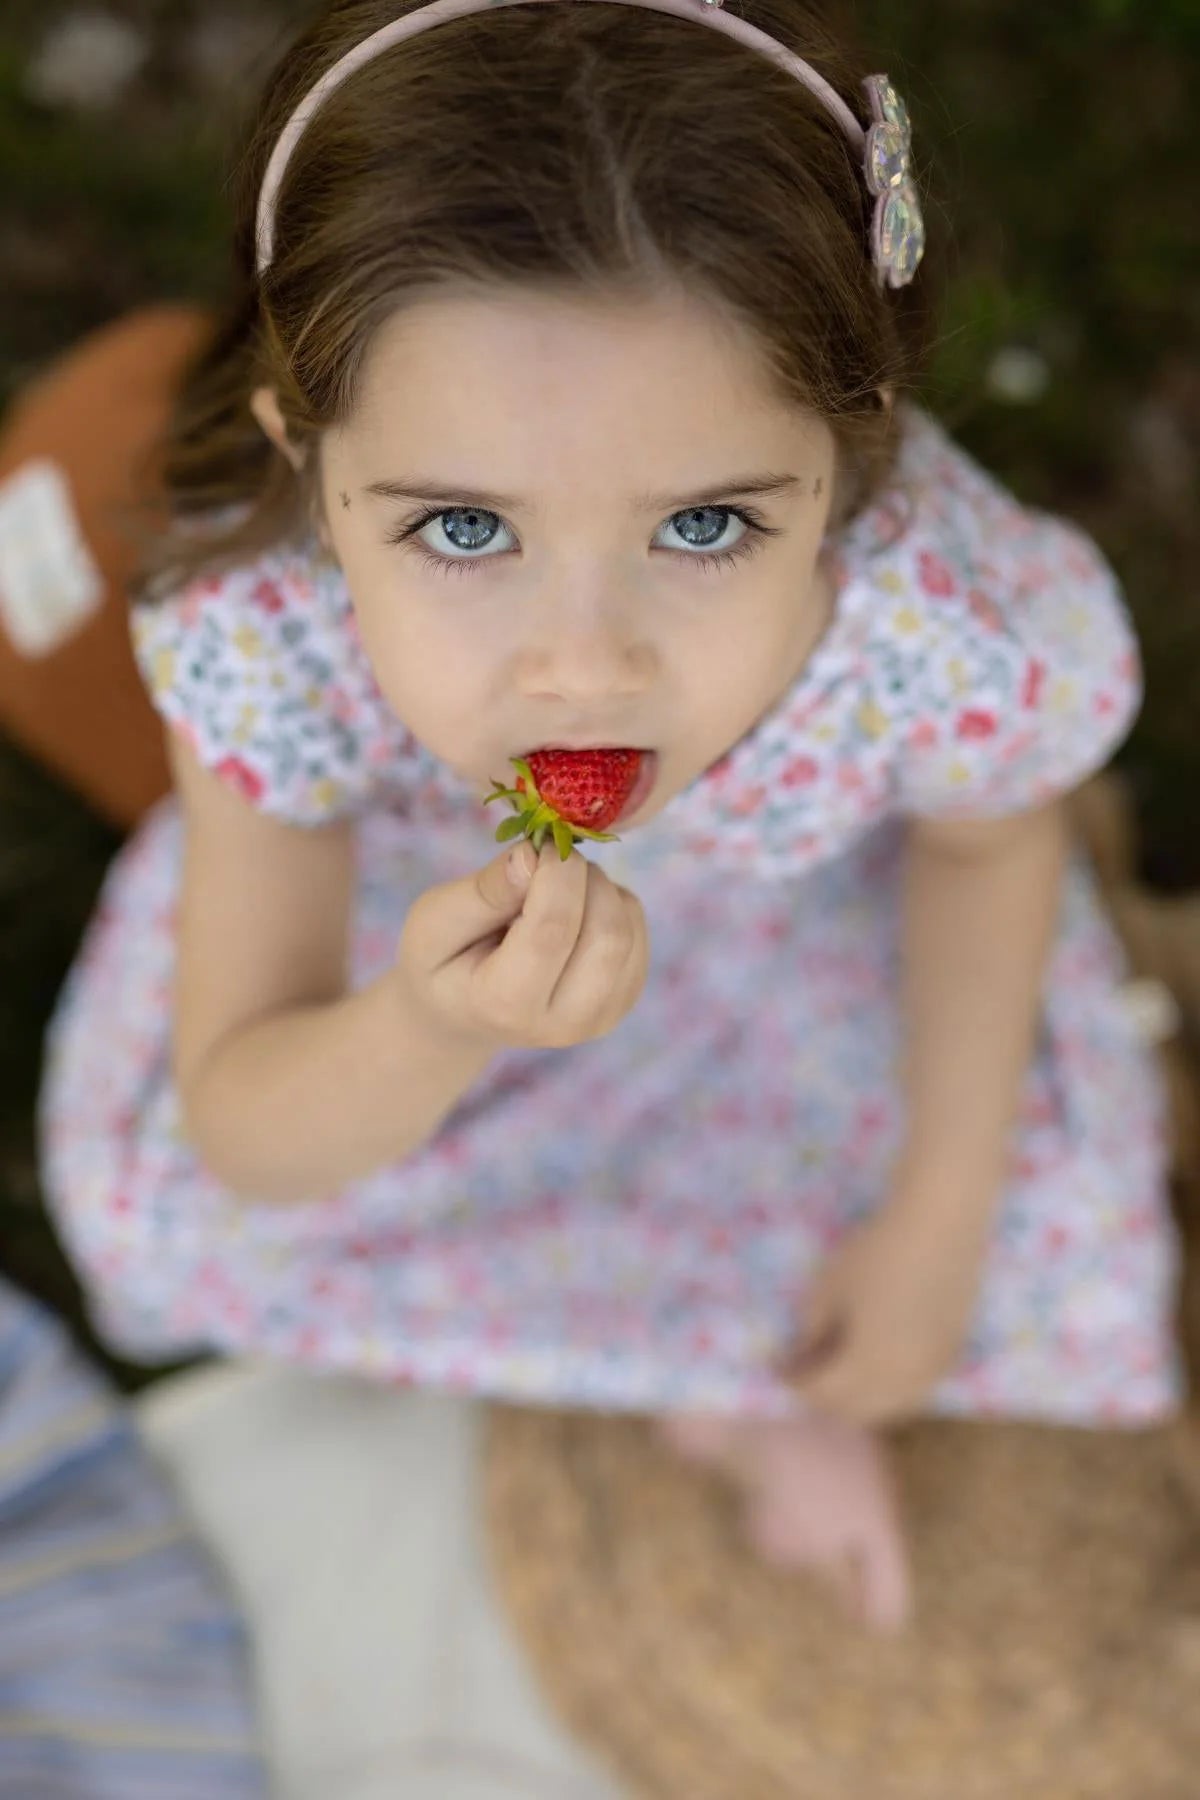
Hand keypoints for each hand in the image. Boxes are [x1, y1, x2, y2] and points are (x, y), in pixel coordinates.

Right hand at [395, 840, 649, 1052]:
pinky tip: (573, 911)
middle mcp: (563, 1022)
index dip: (555, 872)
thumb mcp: (435, 920)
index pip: (553, 929)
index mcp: (505, 1005)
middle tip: (547, 863)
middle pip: (607, 934)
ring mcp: (601, 1017)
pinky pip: (637, 928)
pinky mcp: (624, 999)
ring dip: (598, 887)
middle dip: (583, 877)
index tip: (536, 846)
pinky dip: (611, 902)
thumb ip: (483, 891)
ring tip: (554, 891)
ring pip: (628, 926)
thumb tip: (533, 855)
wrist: (462, 1012)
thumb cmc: (443, 961)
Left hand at [778, 1182, 993, 1426]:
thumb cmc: (877, 1252)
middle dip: (825, 1398)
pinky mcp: (951, 1355)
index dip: (795, 1384)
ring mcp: (933, 1372)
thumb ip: (812, 1329)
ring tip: (838, 1369)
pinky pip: (915, 1391)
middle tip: (804, 1372)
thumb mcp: (829, 1287)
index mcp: (868, 1367)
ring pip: (889, 1408)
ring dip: (860, 1399)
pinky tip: (877, 1364)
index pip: (822, 1394)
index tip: (777, 1369)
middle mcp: (904, 1382)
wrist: (941, 1226)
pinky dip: (890, 1389)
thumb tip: (802, 1354)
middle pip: (856, 1411)